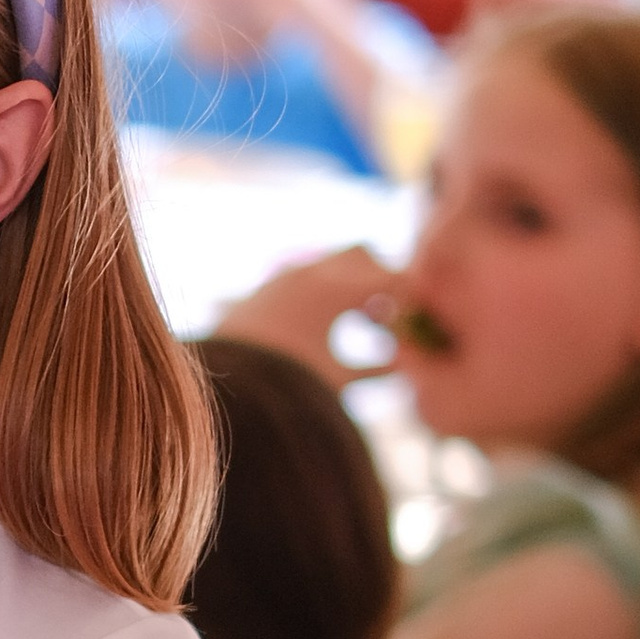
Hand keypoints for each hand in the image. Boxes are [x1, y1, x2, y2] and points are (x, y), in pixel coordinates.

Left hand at [213, 245, 404, 390]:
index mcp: (332, 291)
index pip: (388, 277)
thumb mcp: (335, 379)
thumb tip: (403, 366)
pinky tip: (325, 326)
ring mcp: (283, 277)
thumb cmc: (285, 384)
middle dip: (380, 279)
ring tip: (360, 323)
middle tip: (386, 317)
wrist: (225, 384)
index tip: (415, 322)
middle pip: (362, 254)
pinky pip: (306, 274)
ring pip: (331, 262)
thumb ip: (373, 370)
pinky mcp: (265, 288)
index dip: (408, 298)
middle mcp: (308, 274)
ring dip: (350, 283)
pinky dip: (324, 290)